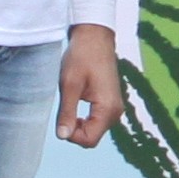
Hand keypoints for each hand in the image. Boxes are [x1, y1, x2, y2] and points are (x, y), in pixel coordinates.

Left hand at [57, 25, 124, 147]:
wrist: (95, 37)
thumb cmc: (82, 57)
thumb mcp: (69, 85)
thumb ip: (67, 113)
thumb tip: (62, 136)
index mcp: (107, 108)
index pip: (89, 140)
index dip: (72, 135)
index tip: (62, 117)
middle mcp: (116, 111)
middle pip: (92, 137)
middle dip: (75, 130)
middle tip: (65, 108)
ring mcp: (115, 107)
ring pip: (95, 130)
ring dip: (80, 123)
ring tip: (71, 100)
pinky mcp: (111, 102)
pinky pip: (98, 120)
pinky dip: (86, 117)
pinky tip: (78, 100)